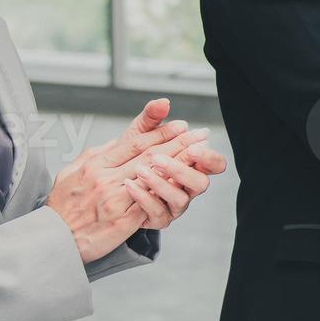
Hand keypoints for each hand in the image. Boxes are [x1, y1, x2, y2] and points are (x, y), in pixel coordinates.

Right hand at [47, 100, 217, 260]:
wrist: (54, 238)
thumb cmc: (64, 203)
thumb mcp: (72, 171)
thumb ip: (97, 156)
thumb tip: (117, 143)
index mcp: (95, 164)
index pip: (135, 143)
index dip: (161, 133)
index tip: (182, 125)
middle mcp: (105, 178)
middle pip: (150, 156)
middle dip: (179, 143)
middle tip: (201, 134)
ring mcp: (115, 200)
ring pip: (154, 177)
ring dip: (180, 164)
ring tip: (200, 154)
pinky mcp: (122, 221)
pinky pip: (151, 203)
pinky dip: (169, 192)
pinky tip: (186, 183)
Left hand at [98, 98, 229, 230]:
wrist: (105, 190)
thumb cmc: (127, 160)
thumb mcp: (137, 136)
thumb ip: (151, 120)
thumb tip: (164, 102)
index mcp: (190, 166)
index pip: (215, 164)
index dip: (209, 157)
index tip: (195, 145)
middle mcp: (186, 187)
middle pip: (201, 183)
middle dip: (182, 169)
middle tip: (158, 158)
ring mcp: (174, 204)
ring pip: (180, 199)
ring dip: (161, 183)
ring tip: (140, 170)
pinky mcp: (158, 218)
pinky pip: (157, 212)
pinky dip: (144, 197)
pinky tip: (130, 185)